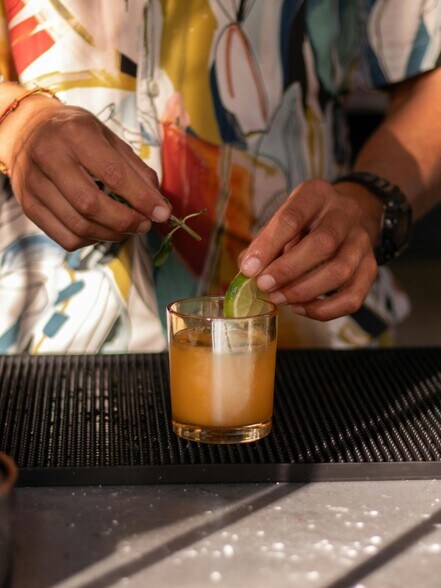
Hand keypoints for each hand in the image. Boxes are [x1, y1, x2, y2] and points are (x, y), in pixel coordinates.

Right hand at [4, 96, 169, 249]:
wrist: (27, 130)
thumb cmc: (77, 134)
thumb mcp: (109, 138)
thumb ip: (136, 170)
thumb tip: (160, 206)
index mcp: (74, 134)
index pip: (112, 174)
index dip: (141, 199)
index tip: (162, 213)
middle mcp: (49, 157)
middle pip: (91, 205)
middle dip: (125, 222)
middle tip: (144, 225)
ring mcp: (34, 184)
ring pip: (79, 226)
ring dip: (112, 234)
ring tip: (127, 228)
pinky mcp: (29, 206)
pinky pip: (66, 238)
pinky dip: (92, 240)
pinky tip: (102, 230)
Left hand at [239, 179, 382, 320]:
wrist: (347, 219)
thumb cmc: (306, 224)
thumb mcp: (283, 222)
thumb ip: (264, 244)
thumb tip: (247, 271)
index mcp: (316, 194)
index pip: (292, 218)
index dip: (268, 246)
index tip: (249, 270)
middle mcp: (344, 213)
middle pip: (323, 243)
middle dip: (289, 270)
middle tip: (265, 286)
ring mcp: (362, 241)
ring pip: (340, 271)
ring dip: (305, 291)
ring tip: (280, 299)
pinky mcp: (370, 268)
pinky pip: (352, 296)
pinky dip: (324, 309)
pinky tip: (301, 308)